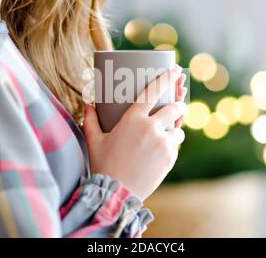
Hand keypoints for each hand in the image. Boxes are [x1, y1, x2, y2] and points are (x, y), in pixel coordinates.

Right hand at [83, 66, 186, 200]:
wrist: (115, 194)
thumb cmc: (103, 165)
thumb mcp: (94, 140)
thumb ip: (90, 120)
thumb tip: (87, 104)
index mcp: (133, 119)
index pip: (153, 92)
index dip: (166, 78)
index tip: (176, 71)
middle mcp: (151, 128)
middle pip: (174, 108)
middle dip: (178, 106)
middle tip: (176, 108)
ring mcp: (163, 144)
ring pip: (178, 130)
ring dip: (174, 131)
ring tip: (166, 137)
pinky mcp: (170, 159)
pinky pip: (175, 148)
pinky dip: (170, 148)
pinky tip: (159, 154)